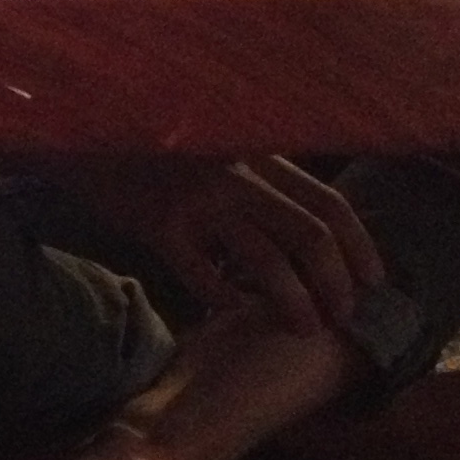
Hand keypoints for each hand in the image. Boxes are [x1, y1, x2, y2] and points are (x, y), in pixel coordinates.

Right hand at [72, 155, 383, 340]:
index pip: (329, 204)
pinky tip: (230, 311)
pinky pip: (202, 275)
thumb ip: (257, 177)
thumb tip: (296, 233)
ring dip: (294, 304)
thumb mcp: (219, 149)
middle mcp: (238, 175)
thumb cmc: (155, 145)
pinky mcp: (159, 224)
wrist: (85, 130)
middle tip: (340, 315)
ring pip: (266, 262)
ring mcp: (199, 200)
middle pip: (311, 237)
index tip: (374, 281)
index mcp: (260, 154)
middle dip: (336, 284)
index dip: (360, 246)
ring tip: (303, 329)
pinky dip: (225, 299)